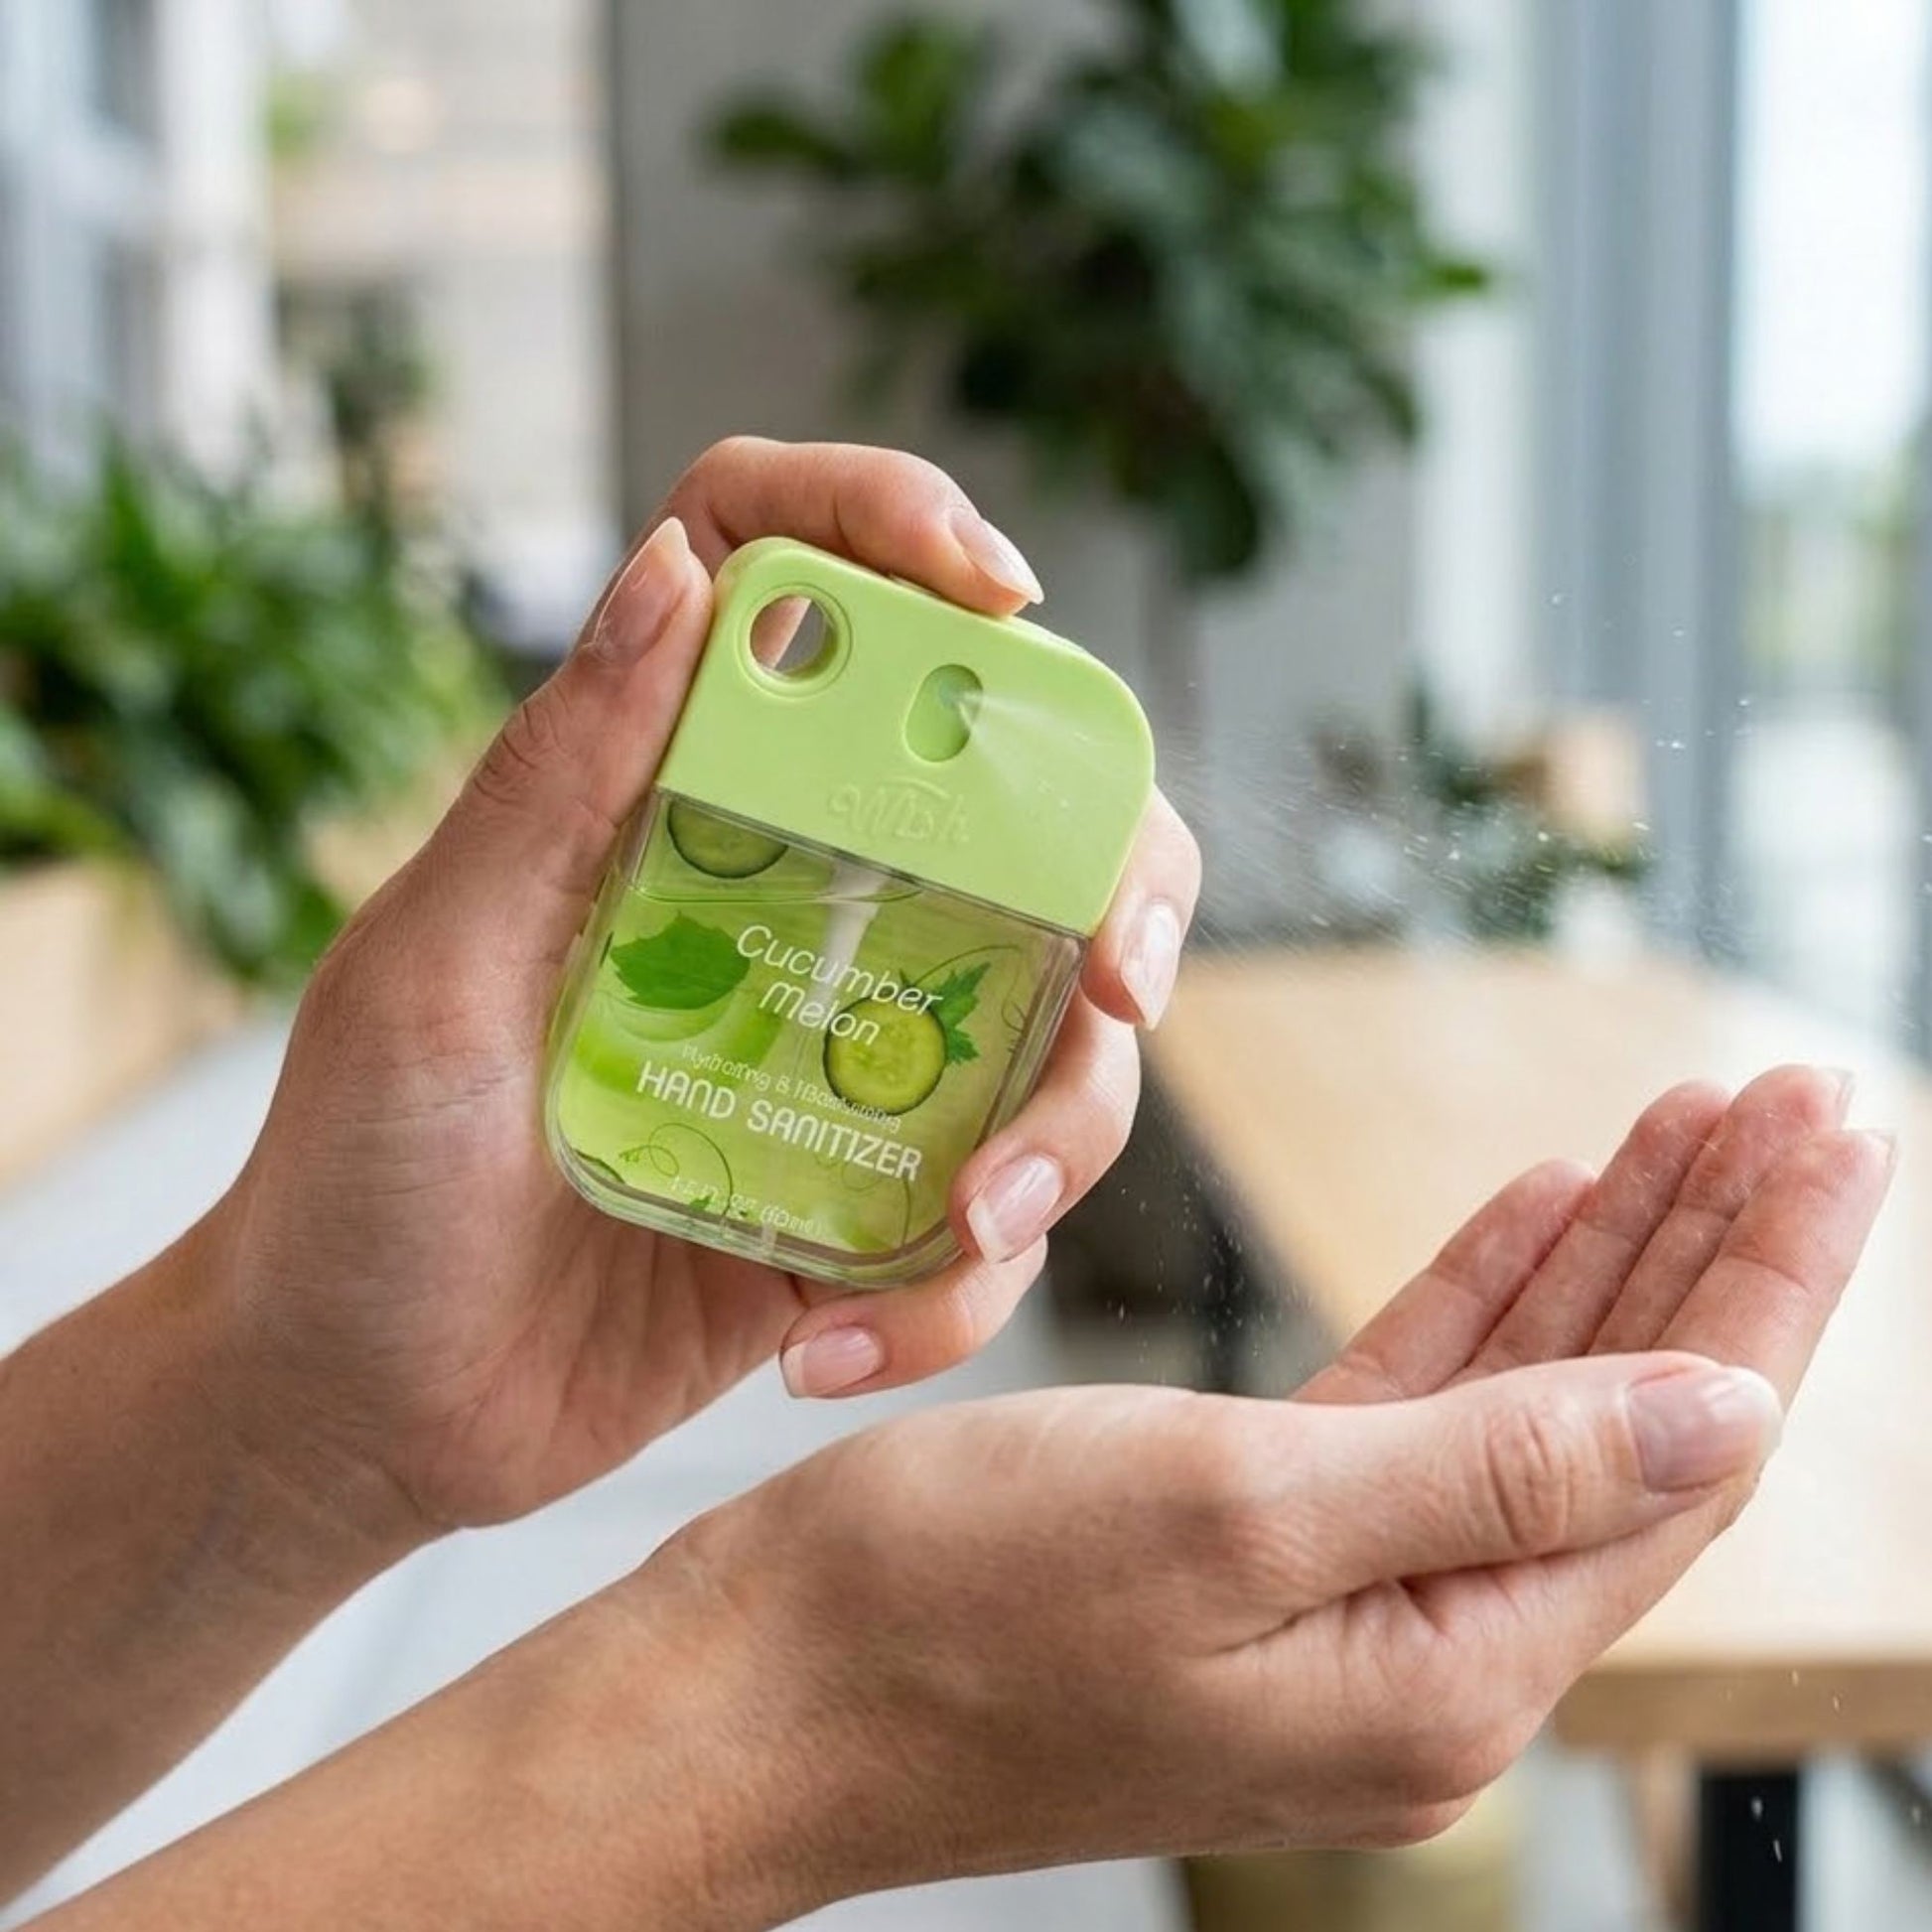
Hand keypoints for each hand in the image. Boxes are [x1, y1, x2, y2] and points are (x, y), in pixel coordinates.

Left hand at [201, 438, 1199, 1543]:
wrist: (355, 1410)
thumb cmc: (357, 1175)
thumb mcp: (435, 966)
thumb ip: (557, 776)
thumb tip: (679, 565)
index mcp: (671, 807)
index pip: (797, 592)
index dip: (901, 531)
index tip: (997, 591)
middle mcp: (785, 910)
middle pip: (1019, 819)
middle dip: (1121, 880)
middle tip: (1116, 978)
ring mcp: (843, 1060)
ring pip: (1051, 1039)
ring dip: (1056, 1136)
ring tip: (967, 1226)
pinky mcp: (863, 1205)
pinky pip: (987, 1232)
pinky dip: (948, 1295)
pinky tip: (816, 1350)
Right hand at [566, 1068, 1887, 1914]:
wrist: (767, 1686)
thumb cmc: (962, 1601)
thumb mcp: (1242, 1514)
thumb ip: (1498, 1465)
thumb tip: (1729, 1415)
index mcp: (1447, 1669)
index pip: (1679, 1451)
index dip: (1770, 1277)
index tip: (1840, 1126)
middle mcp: (1420, 1646)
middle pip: (1625, 1415)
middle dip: (1718, 1246)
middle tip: (1794, 1094)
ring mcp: (1338, 1593)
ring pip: (1526, 1393)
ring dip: (1608, 1255)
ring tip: (1692, 1122)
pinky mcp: (1254, 1536)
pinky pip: (1414, 1402)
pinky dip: (1478, 1296)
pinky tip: (1534, 1204)